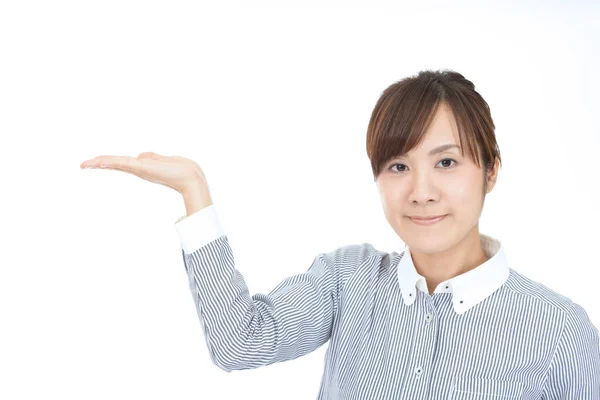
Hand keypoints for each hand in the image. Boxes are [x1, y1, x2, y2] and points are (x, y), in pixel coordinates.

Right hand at [80, 152, 207, 194]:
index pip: (120, 163)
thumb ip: (150, 157)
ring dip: (101, 162)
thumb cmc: (178, 169)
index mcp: (141, 166)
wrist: (189, 176)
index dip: (107, 162)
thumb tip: (140, 156)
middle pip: (114, 164)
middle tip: (83, 164)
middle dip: (98, 163)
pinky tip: (101, 161)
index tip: (94, 162)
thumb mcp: (160, 160)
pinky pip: (124, 163)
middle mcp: (138, 168)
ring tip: (86, 163)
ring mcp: (139, 168)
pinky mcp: (143, 168)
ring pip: (116, 163)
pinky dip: (113, 162)